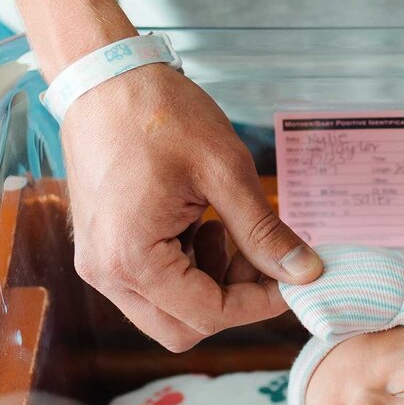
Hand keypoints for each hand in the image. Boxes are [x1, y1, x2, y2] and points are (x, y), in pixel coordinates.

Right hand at [62, 63, 322, 350]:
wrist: (104, 75)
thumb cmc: (159, 112)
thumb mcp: (224, 170)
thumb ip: (263, 231)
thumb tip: (304, 272)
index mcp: (132, 257)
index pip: (207, 314)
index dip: (259, 304)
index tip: (294, 279)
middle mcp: (106, 272)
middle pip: (183, 328)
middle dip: (232, 302)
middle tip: (262, 261)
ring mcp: (99, 263)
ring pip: (167, 312)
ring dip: (209, 287)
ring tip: (228, 232)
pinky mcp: (102, 249)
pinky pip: (150, 287)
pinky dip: (186, 271)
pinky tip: (201, 227)